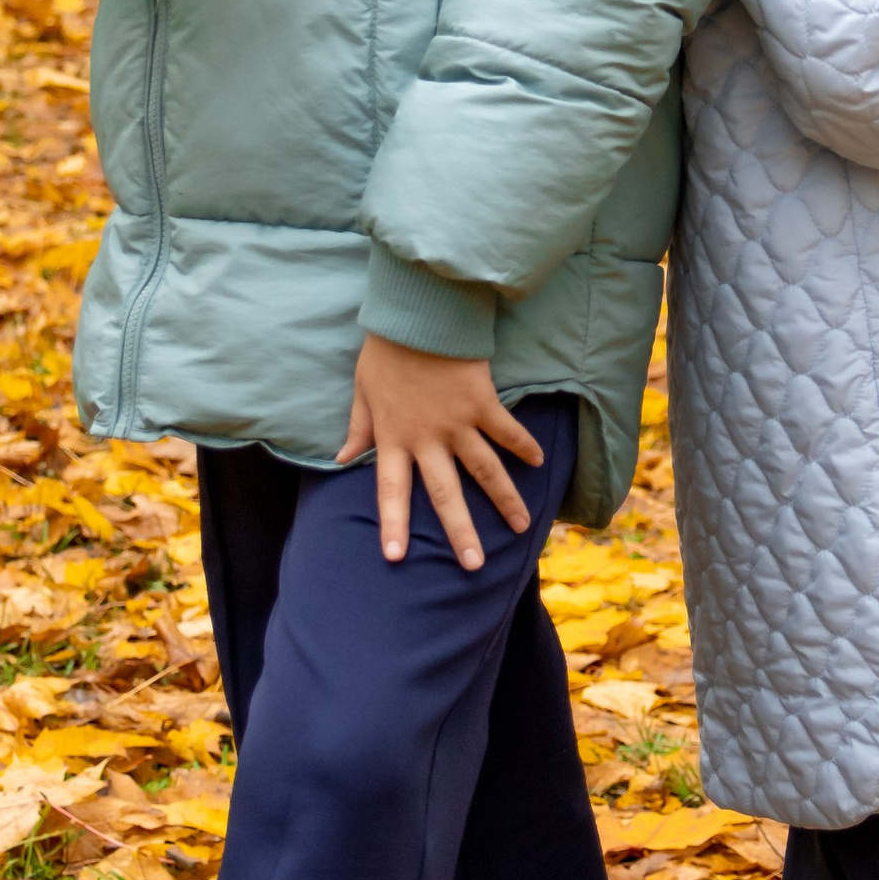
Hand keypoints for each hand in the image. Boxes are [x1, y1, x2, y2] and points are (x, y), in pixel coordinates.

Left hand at [340, 334, 543, 570]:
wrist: (418, 314)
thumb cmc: (386, 351)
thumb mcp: (362, 390)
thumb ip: (357, 428)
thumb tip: (339, 459)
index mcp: (393, 438)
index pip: (390, 490)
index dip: (392, 523)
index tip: (396, 557)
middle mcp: (427, 439)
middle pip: (444, 494)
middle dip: (460, 532)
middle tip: (474, 566)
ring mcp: (458, 423)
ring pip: (485, 470)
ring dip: (505, 500)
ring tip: (523, 526)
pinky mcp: (482, 402)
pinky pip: (506, 431)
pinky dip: (523, 446)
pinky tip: (539, 463)